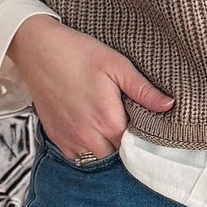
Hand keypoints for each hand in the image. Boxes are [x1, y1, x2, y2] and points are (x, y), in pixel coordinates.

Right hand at [9, 14, 172, 158]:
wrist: (37, 48)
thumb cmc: (77, 52)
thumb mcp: (117, 65)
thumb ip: (143, 90)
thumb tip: (169, 106)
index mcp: (108, 120)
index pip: (136, 145)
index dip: (142, 136)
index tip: (144, 123)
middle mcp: (88, 136)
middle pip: (118, 155)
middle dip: (125, 142)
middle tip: (125, 120)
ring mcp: (69, 140)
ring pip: (98, 158)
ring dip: (106, 147)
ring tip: (107, 123)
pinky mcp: (56, 138)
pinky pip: (77, 156)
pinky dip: (87, 148)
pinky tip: (90, 128)